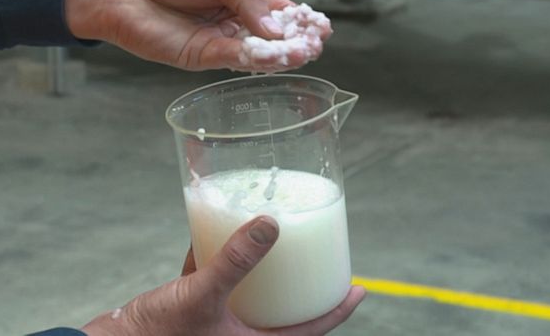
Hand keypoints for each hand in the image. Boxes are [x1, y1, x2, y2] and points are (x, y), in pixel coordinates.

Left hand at [64, 0, 329, 71]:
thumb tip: (275, 24)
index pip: (275, 10)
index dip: (298, 19)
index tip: (321, 26)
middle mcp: (230, 20)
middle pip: (271, 35)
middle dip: (295, 40)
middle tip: (316, 43)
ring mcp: (216, 40)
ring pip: (257, 51)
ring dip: (281, 54)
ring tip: (304, 52)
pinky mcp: (200, 57)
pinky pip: (234, 59)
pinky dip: (256, 60)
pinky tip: (274, 56)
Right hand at [81, 216, 365, 335]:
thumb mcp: (200, 296)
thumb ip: (235, 260)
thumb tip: (272, 224)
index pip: (309, 331)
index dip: (336, 310)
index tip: (359, 288)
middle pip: (283, 313)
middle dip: (300, 287)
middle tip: (317, 257)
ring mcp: (215, 327)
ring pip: (250, 299)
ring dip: (259, 273)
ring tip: (271, 241)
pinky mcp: (190, 315)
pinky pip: (215, 286)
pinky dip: (217, 262)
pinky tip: (212, 235)